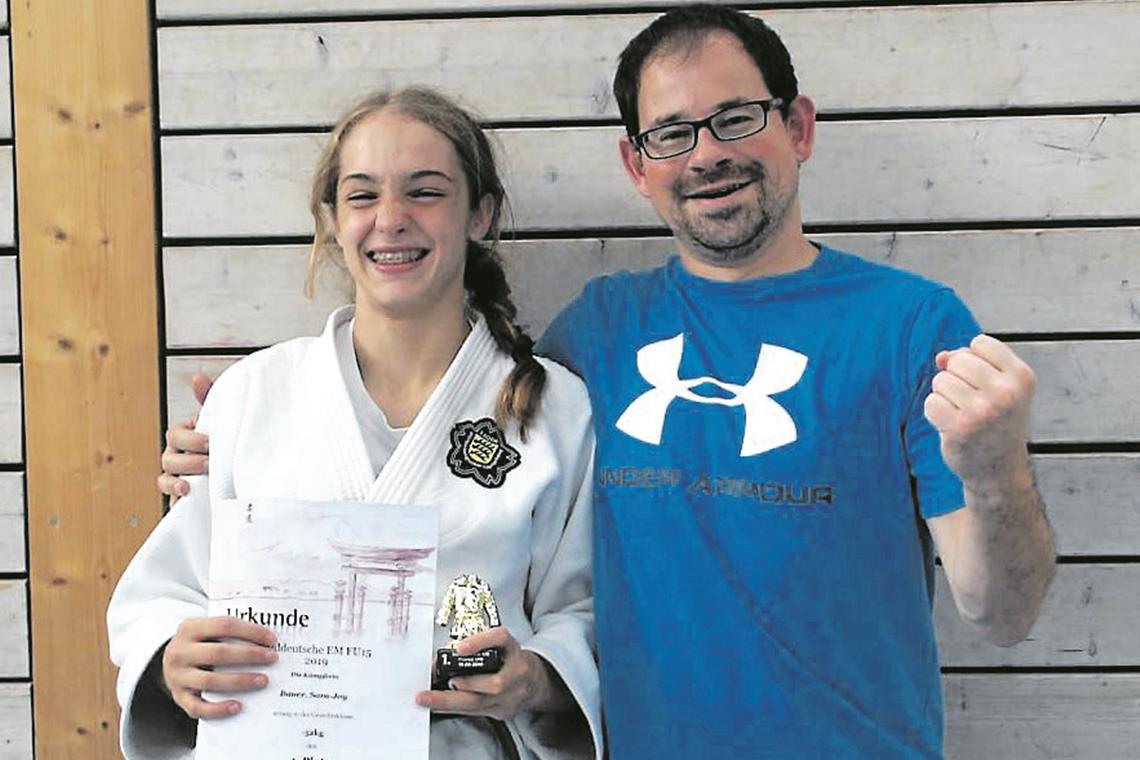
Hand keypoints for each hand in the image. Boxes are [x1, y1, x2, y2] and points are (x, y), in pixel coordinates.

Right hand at [158, 374, 213, 504]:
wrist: (238, 478)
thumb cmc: (225, 444)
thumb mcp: (221, 421)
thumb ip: (210, 399)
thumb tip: (197, 379)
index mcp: (186, 435)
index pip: (177, 433)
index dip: (190, 438)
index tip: (210, 442)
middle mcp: (177, 454)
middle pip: (170, 454)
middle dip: (190, 456)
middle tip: (210, 459)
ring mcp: (177, 474)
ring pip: (166, 472)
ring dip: (182, 474)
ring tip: (199, 477)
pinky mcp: (180, 494)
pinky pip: (168, 493)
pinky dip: (174, 491)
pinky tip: (186, 491)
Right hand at [161, 616, 277, 718]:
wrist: (167, 664)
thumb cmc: (198, 645)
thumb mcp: (205, 630)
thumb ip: (229, 632)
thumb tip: (266, 641)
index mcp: (189, 628)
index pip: (224, 625)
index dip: (250, 631)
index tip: (272, 640)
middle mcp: (179, 652)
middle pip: (218, 653)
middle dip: (249, 655)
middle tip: (272, 658)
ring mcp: (177, 677)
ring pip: (210, 681)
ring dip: (240, 681)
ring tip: (263, 680)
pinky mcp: (178, 697)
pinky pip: (198, 707)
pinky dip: (218, 708)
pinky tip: (238, 706)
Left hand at [414, 628, 563, 719]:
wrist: (536, 682)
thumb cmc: (511, 660)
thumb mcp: (501, 646)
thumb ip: (479, 647)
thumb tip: (442, 656)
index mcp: (513, 649)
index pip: (500, 639)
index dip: (481, 642)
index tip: (459, 648)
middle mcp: (517, 672)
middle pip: (494, 683)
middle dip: (461, 685)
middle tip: (432, 688)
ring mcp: (513, 695)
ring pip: (481, 703)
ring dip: (451, 702)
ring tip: (430, 699)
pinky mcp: (504, 711)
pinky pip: (477, 712)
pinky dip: (454, 709)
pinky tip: (438, 707)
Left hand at [924, 335, 1035, 496]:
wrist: (999, 470)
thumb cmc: (995, 421)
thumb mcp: (996, 387)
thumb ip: (969, 361)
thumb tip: (940, 357)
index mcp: (1022, 376)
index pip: (980, 343)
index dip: (973, 360)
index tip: (985, 384)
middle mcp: (1007, 392)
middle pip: (958, 361)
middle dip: (955, 378)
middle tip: (971, 402)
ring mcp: (984, 410)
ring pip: (941, 380)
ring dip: (944, 396)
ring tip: (963, 415)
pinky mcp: (961, 427)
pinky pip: (930, 402)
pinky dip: (935, 413)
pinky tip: (952, 426)